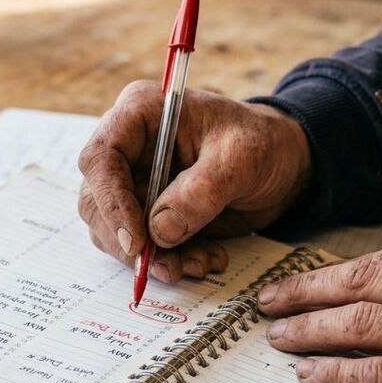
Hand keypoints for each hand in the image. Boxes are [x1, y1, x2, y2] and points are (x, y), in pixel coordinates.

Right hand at [77, 81, 312, 281]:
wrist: (284, 163)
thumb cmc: (262, 143)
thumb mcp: (242, 158)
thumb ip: (201, 192)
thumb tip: (160, 231)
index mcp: (140, 115)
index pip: (100, 159)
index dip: (111, 202)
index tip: (136, 241)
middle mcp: (129, 149)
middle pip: (97, 202)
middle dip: (129, 242)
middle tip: (167, 267)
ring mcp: (136, 183)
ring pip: (115, 231)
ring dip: (153, 258)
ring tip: (199, 264)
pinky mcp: (149, 213)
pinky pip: (142, 247)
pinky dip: (169, 261)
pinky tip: (206, 259)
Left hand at [258, 249, 381, 382]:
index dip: (336, 272)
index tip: (305, 281)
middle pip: (361, 284)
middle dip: (307, 292)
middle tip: (270, 303)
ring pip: (360, 324)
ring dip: (311, 331)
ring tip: (279, 339)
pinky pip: (378, 376)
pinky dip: (338, 375)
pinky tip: (312, 377)